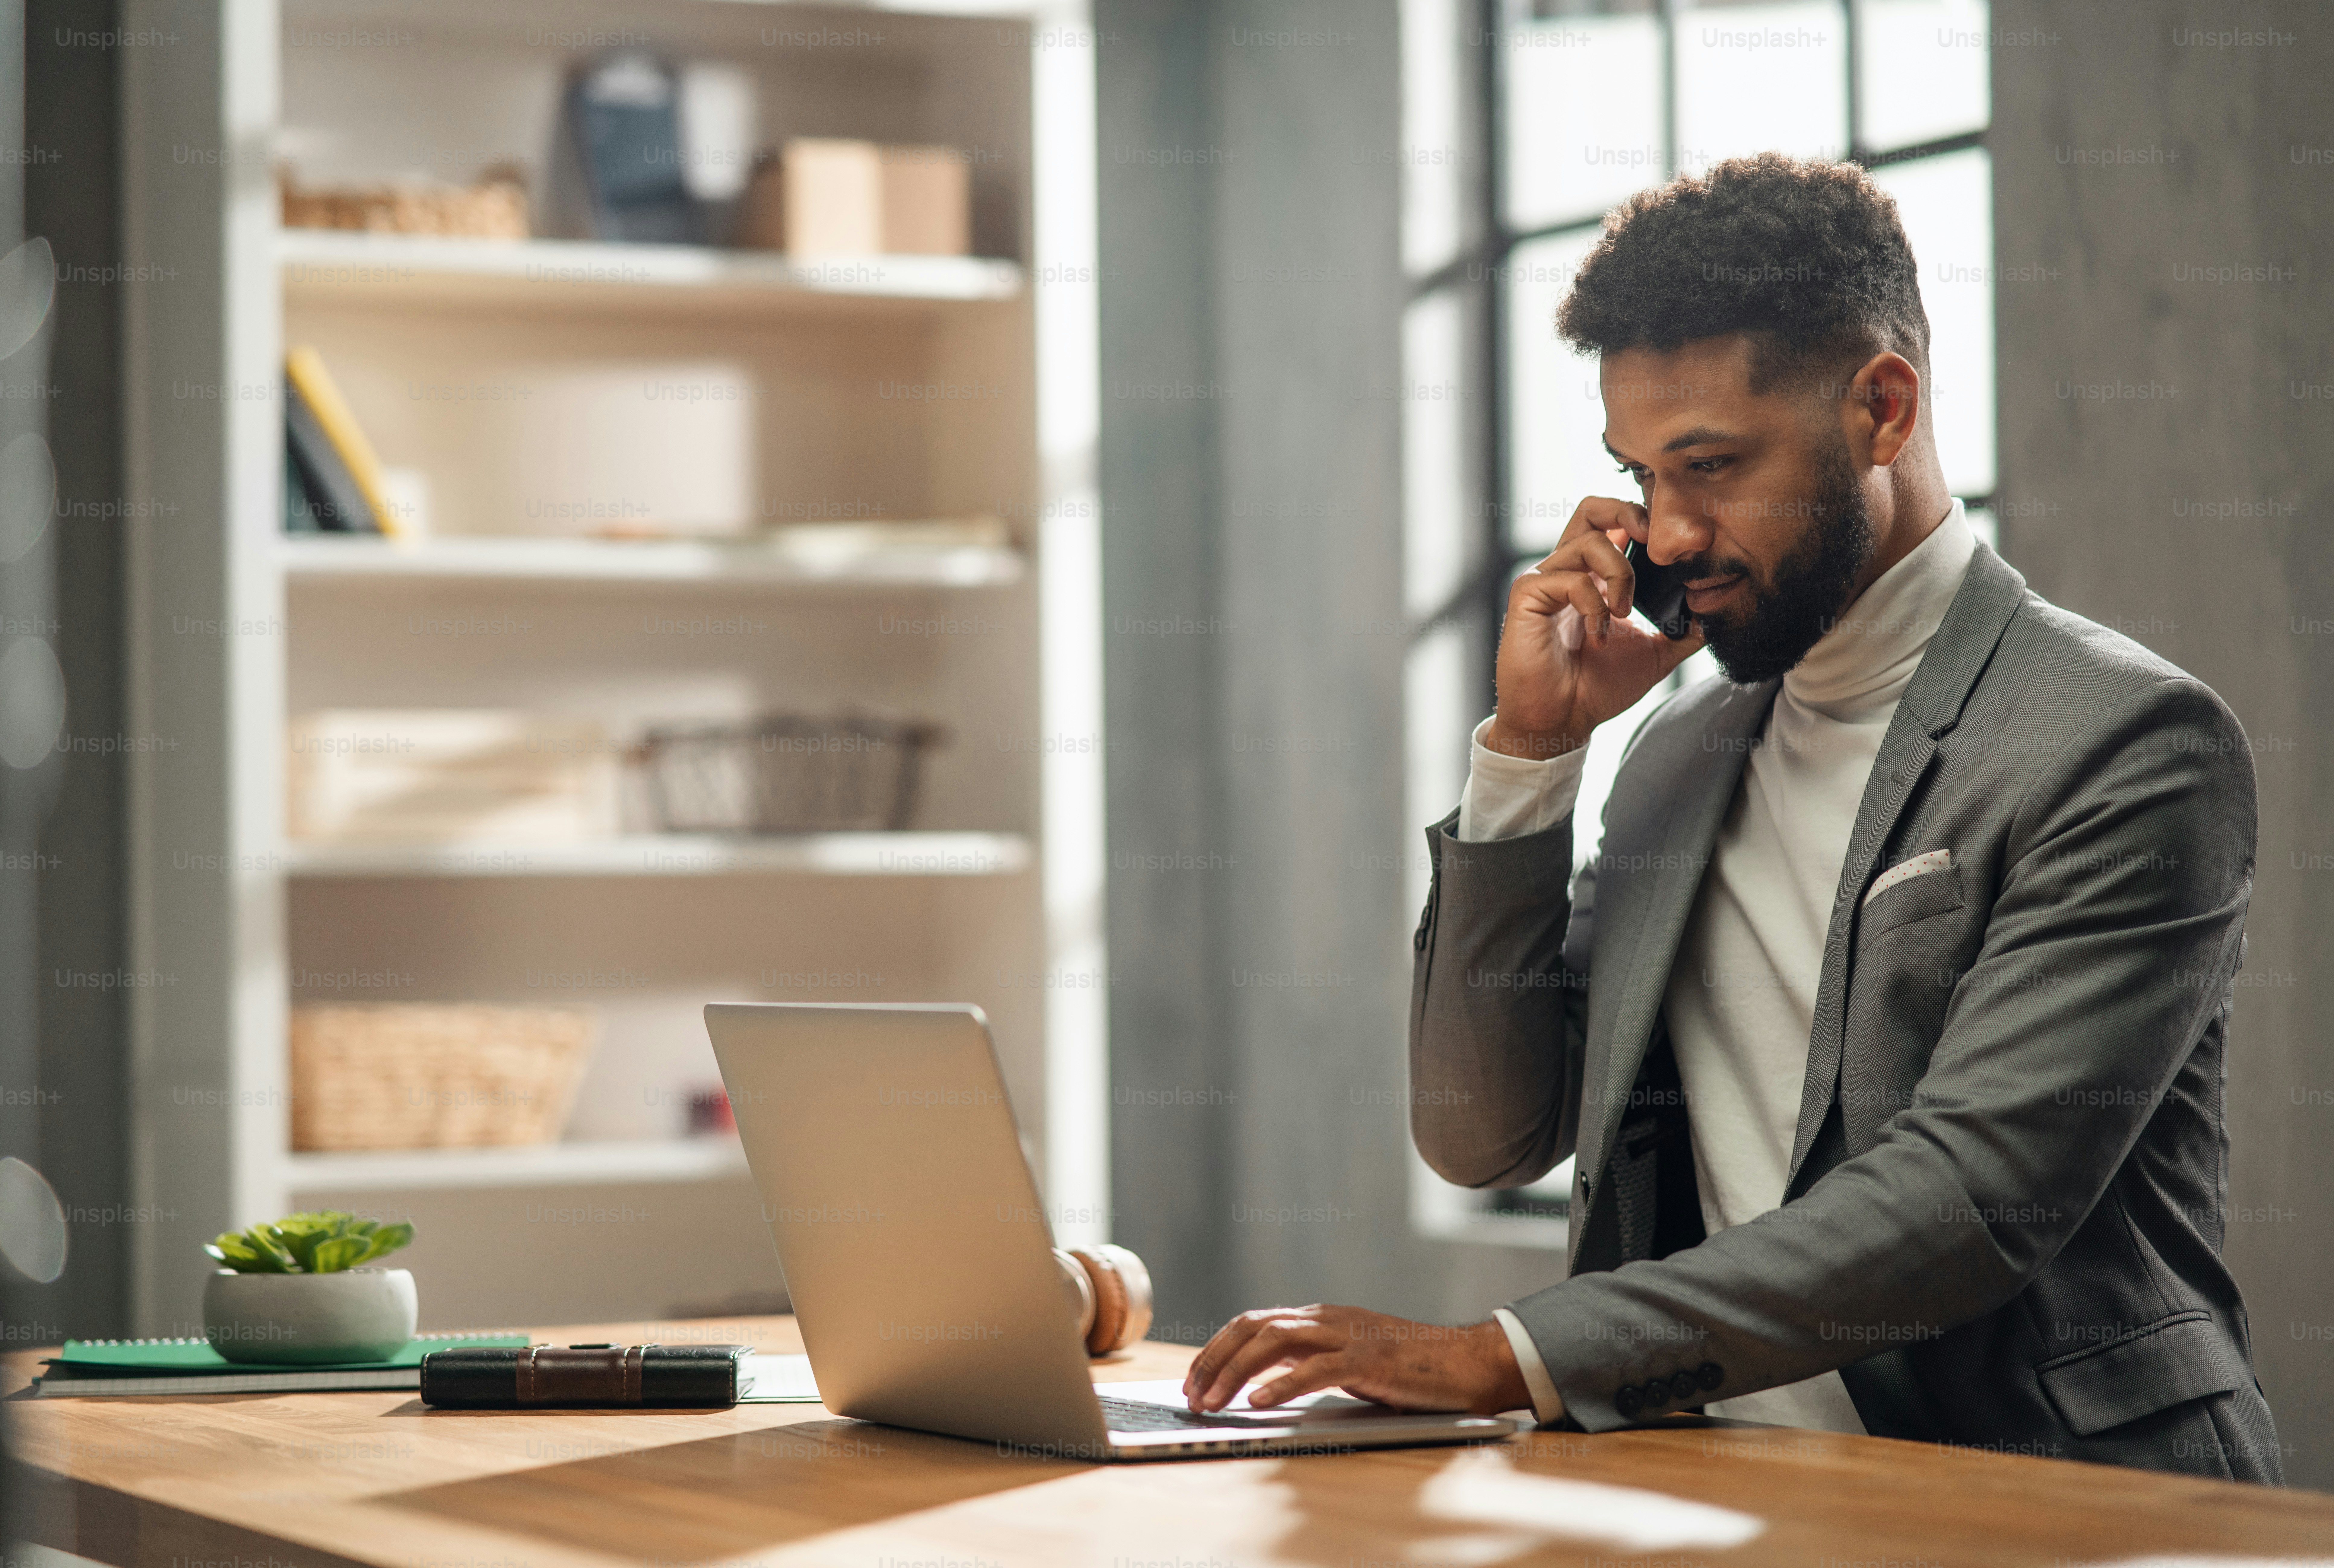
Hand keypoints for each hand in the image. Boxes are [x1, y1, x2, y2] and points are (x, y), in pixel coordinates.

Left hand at [1182, 1304, 1530, 1415]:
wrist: (1464, 1363)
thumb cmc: (1407, 1369)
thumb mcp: (1347, 1361)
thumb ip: (1309, 1363)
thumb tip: (1261, 1385)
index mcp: (1319, 1318)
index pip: (1252, 1323)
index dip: (1216, 1350)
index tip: (1195, 1381)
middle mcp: (1326, 1319)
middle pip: (1253, 1327)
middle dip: (1215, 1361)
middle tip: (1193, 1397)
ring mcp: (1348, 1336)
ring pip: (1275, 1341)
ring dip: (1236, 1373)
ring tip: (1214, 1403)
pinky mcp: (1370, 1360)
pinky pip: (1317, 1368)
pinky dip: (1283, 1384)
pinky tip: (1260, 1403)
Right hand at [1483, 497, 1702, 761]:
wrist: (1562, 720)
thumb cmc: (1596, 687)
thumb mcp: (1654, 655)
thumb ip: (1681, 632)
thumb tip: (1713, 615)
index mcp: (1593, 577)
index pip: (1613, 523)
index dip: (1641, 518)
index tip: (1670, 545)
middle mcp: (1568, 570)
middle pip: (1591, 508)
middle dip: (1627, 513)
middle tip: (1651, 541)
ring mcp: (1545, 580)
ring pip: (1590, 542)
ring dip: (1620, 574)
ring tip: (1624, 613)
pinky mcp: (1528, 595)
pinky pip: (1570, 579)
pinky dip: (1594, 604)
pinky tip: (1598, 633)